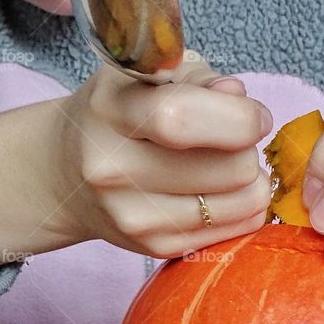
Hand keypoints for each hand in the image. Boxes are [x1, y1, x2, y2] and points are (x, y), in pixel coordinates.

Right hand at [0, 55, 272, 268]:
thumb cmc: (122, 113)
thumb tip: (237, 97)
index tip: (253, 115)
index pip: (184, 119)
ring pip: (244, 202)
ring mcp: (134, 217)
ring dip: (250, 181)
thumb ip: (201, 79)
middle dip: (247, 148)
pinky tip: (216, 192)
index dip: (240, 117)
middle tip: (231, 140)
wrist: (70, 176)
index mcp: (112, 111)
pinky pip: (236, 229)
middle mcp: (115, 169)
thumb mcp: (152, 75)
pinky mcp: (155, 248)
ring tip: (224, 165)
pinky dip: (241, 208)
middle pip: (231, 166)